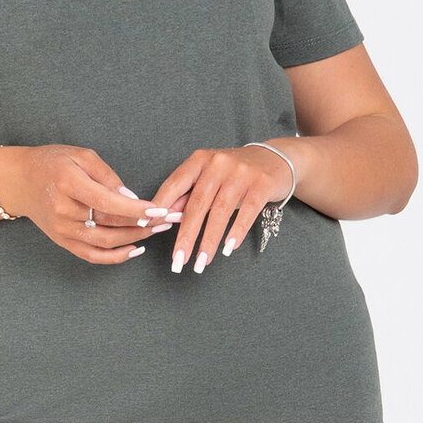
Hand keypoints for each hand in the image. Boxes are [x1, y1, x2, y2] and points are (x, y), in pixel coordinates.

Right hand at [0, 143, 183, 264]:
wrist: (19, 181)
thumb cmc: (52, 163)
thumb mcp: (81, 155)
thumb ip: (107, 176)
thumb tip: (131, 198)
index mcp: (68, 184)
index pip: (107, 202)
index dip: (135, 209)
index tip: (159, 209)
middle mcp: (63, 211)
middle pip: (109, 224)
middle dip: (143, 223)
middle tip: (168, 219)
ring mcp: (62, 230)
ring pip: (105, 242)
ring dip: (135, 239)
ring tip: (157, 230)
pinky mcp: (63, 242)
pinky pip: (92, 256)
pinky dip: (115, 257)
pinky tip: (135, 249)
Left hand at [145, 143, 295, 272]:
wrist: (275, 159)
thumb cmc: (234, 175)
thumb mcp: (208, 179)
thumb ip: (187, 196)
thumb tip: (163, 217)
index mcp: (199, 160)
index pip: (175, 185)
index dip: (160, 207)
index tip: (147, 227)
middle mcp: (218, 163)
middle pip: (197, 204)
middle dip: (186, 235)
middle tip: (178, 261)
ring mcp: (241, 172)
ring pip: (221, 211)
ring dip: (210, 240)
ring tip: (202, 262)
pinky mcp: (261, 183)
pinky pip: (247, 211)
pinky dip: (237, 231)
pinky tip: (229, 248)